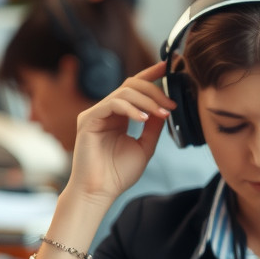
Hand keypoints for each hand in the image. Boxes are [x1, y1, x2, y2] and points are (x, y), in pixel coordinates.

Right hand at [65, 62, 173, 206]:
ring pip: (124, 92)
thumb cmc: (119, 173)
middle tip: (171, 103)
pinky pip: (112, 104)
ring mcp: (95, 114)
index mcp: (119, 116)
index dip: (151, 75)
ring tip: (163, 113)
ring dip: (148, 101)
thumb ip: (154, 126)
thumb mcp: (145, 146)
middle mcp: (106, 111)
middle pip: (131, 85)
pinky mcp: (88, 119)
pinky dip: (131, 109)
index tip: (168, 67)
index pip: (134, 88)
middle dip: (155, 90)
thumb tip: (166, 108)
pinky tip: (144, 119)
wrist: (100, 191)